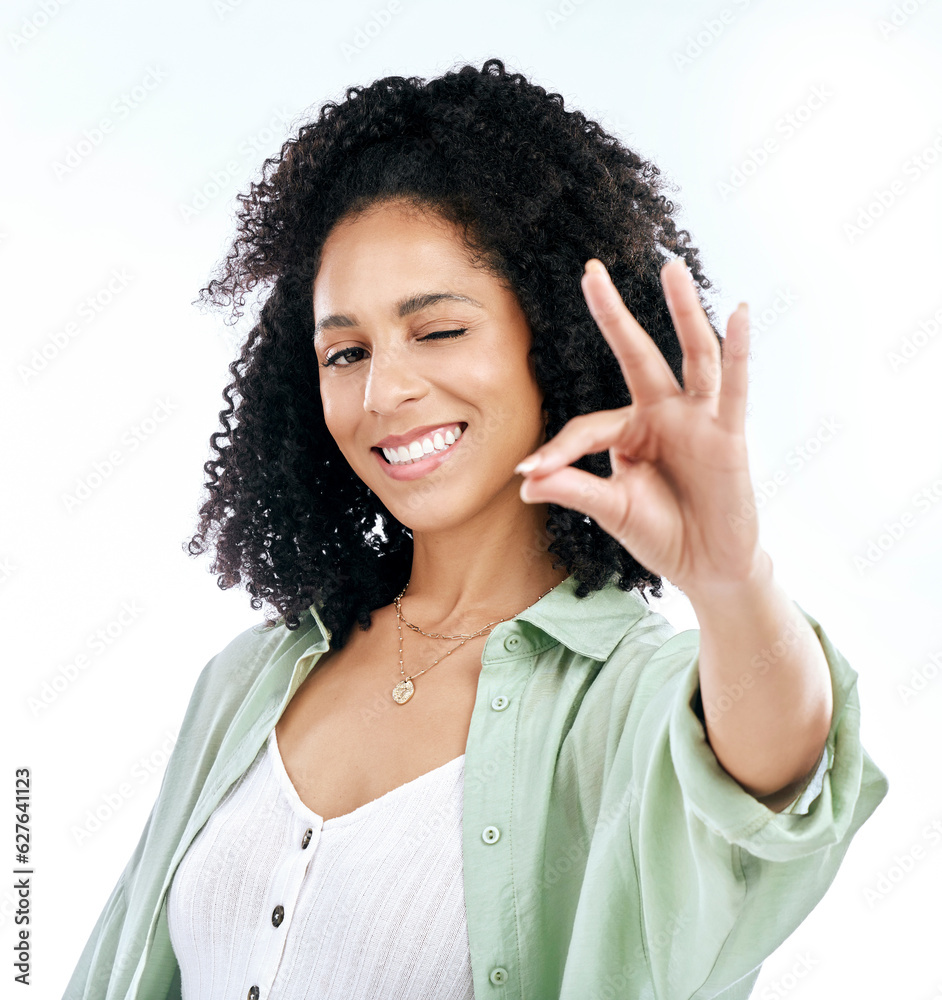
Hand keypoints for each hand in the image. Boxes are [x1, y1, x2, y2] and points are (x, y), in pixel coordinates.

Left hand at [515, 257, 762, 599]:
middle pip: (635, 355)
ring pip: (691, 357)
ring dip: (682, 313)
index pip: (587, 428)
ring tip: (671, 268)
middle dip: (613, 315)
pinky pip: (733, 389)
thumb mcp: (610, 510)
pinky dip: (738, 352)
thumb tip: (523, 482)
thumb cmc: (659, 533)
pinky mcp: (728, 435)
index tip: (528, 472)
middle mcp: (662, 415)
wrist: (708, 566)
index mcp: (628, 432)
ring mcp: (697, 420)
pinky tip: (739, 314)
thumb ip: (572, 490)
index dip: (558, 450)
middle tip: (590, 270)